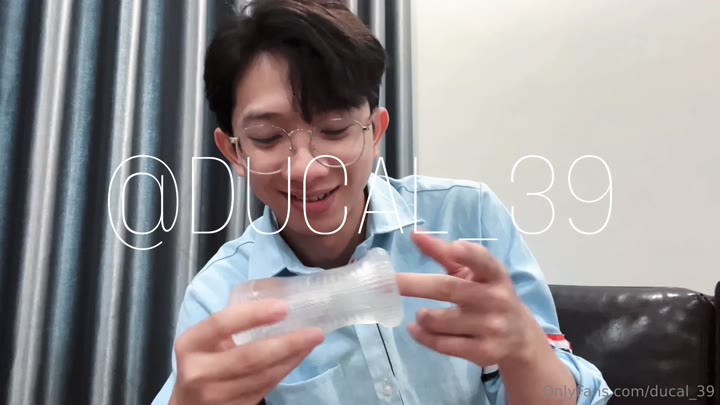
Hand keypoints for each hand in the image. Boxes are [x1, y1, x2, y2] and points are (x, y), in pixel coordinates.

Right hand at [170, 299, 323, 404]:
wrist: (187, 404)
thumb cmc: (201, 362)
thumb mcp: (204, 341)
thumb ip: (230, 324)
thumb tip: (277, 302)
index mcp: (191, 344)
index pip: (221, 324)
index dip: (254, 314)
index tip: (283, 307)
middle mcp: (199, 373)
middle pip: (250, 357)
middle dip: (287, 343)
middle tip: (315, 331)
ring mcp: (216, 396)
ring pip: (263, 376)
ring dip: (293, 358)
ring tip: (312, 341)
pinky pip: (266, 388)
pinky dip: (286, 371)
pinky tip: (299, 357)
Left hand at [396, 232, 545, 367]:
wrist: (520, 337)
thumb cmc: (488, 296)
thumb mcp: (473, 273)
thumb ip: (445, 254)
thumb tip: (415, 235)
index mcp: (494, 275)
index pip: (483, 261)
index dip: (468, 255)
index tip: (452, 247)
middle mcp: (496, 299)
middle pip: (448, 289)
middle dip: (415, 285)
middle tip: (389, 282)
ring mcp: (491, 327)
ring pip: (439, 321)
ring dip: (422, 317)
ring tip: (421, 314)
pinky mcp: (483, 352)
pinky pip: (442, 344)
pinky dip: (423, 336)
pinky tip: (416, 330)